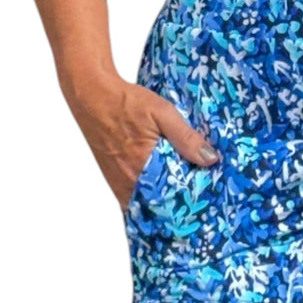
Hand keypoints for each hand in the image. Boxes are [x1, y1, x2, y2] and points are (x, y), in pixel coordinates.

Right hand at [66, 73, 219, 212]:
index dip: (192, 201)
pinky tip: (161, 193)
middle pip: (160, 206)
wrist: (92, 96)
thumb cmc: (126, 102)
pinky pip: (133, 200)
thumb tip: (210, 159)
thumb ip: (186, 137)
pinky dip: (148, 199)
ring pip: (147, 205)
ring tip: (185, 198)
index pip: (173, 198)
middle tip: (201, 202)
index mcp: (143, 168)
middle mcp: (128, 182)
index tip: (209, 201)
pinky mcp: (113, 180)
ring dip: (164, 203)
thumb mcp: (162, 112)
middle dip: (180, 205)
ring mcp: (119, 184)